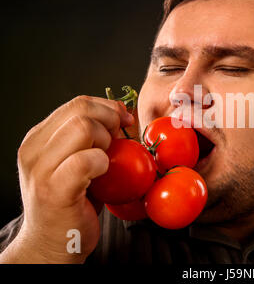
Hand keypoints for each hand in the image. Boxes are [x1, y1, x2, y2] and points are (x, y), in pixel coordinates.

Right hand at [0, 95, 133, 262]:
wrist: (51, 244)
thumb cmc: (70, 203)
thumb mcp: (74, 162)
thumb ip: (88, 139)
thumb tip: (120, 114)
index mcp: (38, 138)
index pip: (77, 103)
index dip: (108, 107)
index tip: (125, 120)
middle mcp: (34, 149)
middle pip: (82, 110)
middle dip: (110, 121)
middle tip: (118, 142)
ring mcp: (41, 169)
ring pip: (84, 128)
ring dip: (106, 142)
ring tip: (106, 162)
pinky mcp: (55, 190)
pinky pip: (87, 160)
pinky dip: (104, 163)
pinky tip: (103, 176)